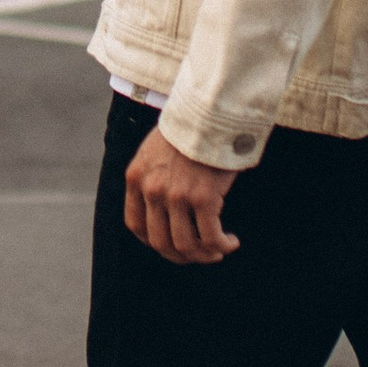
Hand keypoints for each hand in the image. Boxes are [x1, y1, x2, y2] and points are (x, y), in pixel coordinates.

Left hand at [124, 127, 240, 265]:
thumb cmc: (190, 129)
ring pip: (186, 245)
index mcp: (136, 178)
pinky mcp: (203, 198)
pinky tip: (232, 242)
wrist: (211, 111)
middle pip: (160, 242)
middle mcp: (152, 190)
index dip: (154, 242)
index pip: (136, 226)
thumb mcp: (155, 150)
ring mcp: (176, 196)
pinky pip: (210, 237)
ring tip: (219, 249)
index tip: (172, 245)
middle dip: (182, 255)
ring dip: (204, 254)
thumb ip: (153, 177)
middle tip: (200, 254)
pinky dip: (222, 245)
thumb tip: (164, 207)